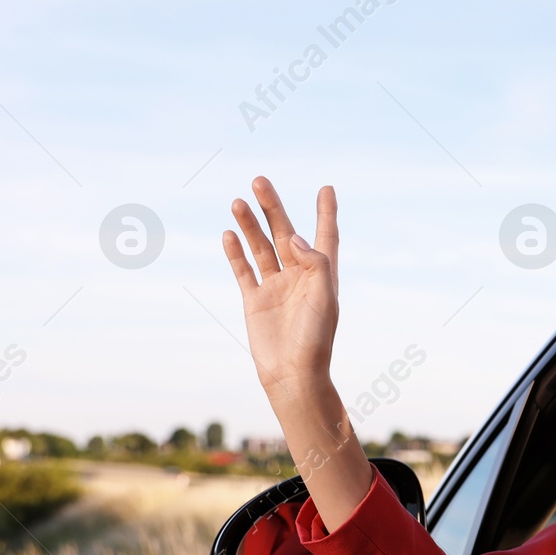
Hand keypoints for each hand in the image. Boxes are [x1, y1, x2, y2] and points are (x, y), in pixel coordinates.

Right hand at [222, 177, 340, 401]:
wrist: (292, 374)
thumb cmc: (315, 339)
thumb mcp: (325, 298)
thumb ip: (316, 264)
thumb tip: (295, 237)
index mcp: (322, 276)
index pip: (325, 236)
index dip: (326, 212)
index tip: (326, 188)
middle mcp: (299, 277)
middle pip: (285, 233)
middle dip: (273, 208)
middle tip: (260, 181)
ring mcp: (276, 287)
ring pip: (261, 248)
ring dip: (250, 225)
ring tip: (238, 201)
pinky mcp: (255, 300)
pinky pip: (243, 270)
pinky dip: (235, 252)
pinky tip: (229, 233)